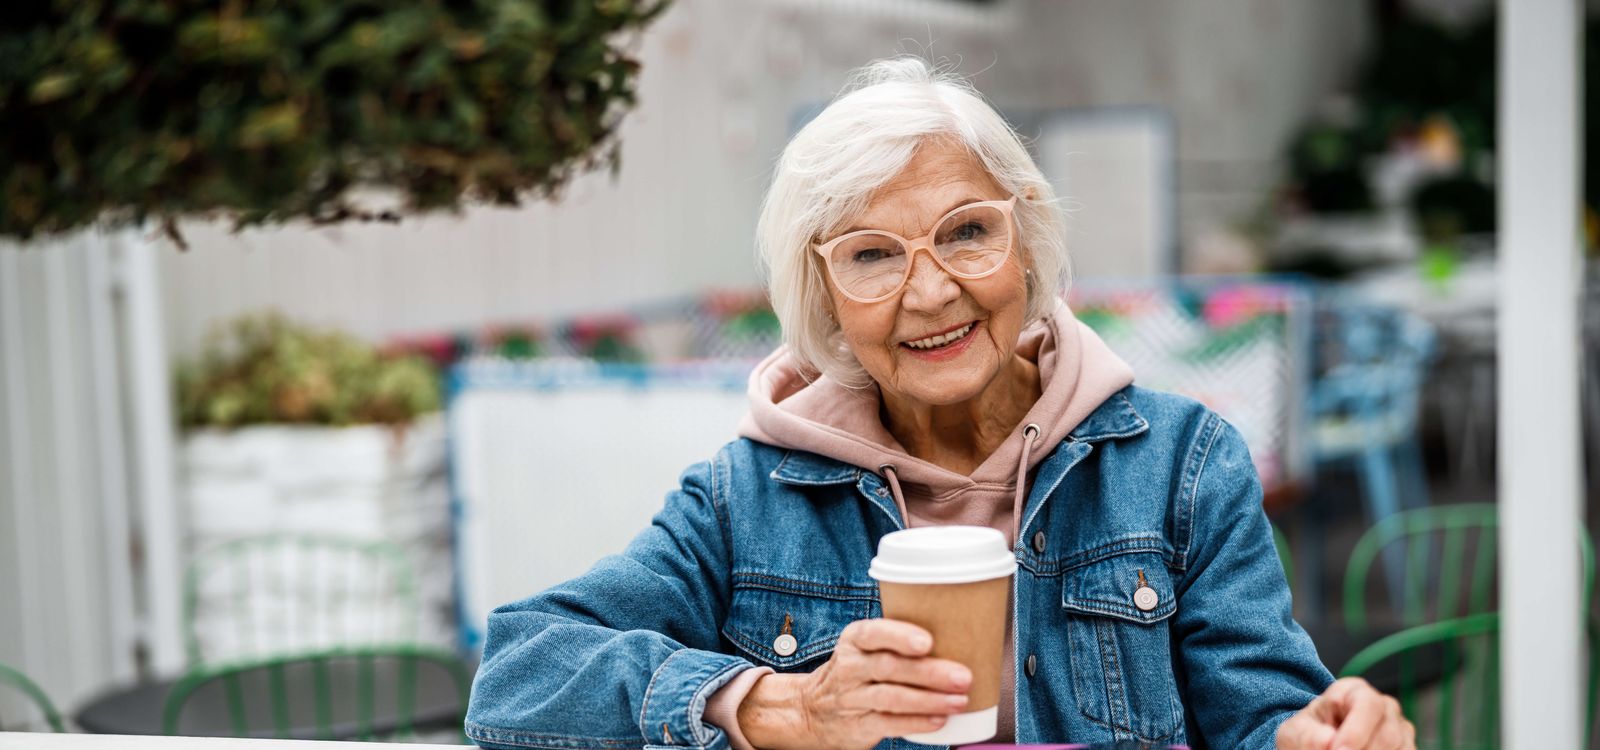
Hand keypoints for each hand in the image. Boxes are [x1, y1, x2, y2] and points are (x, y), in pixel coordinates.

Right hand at [736, 618, 971, 749]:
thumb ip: (900, 641)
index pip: (873, 633)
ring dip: (929, 700)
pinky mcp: (858, 726)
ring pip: (891, 697)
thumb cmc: (858, 671)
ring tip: (960, 700)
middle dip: (929, 672)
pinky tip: (939, 720)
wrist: (814, 710)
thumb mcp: (866, 649)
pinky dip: (916, 722)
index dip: (899, 636)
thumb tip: (964, 634)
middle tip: (963, 676)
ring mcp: (852, 698)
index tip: (927, 641)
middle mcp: (849, 667)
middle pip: (889, 667)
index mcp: (854, 640)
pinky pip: (888, 724)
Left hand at [1277, 677, 1415, 749]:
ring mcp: (1399, 729)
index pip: (1367, 704)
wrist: (1315, 746)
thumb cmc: (1307, 736)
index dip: (1355, 731)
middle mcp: (1383, 706)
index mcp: (1353, 691)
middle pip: (1388, 732)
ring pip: (1400, 747)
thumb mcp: (1296, 733)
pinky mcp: (1406, 747)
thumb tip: (1328, 740)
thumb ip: (1308, 736)